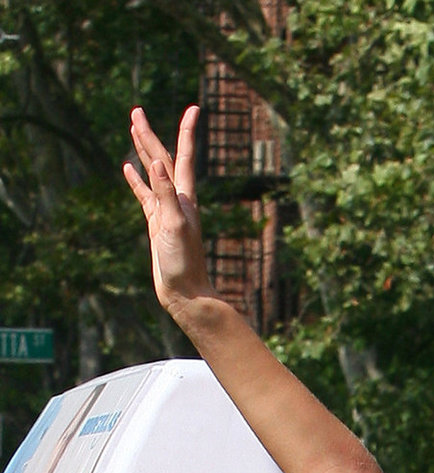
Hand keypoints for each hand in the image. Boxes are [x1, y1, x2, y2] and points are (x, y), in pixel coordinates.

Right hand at [123, 106, 214, 315]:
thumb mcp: (174, 226)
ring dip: (143, 151)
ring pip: (152, 174)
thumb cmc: (184, 263)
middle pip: (162, 159)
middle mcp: (177, 200)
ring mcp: (165, 211)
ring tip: (134, 129)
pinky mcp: (156, 224)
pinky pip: (144, 195)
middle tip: (136, 111)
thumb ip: (166, 195)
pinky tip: (128, 168)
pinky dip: (137, 180)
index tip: (193, 108)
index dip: (187, 132)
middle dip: (150, 135)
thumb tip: (155, 164)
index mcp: (185, 197)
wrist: (184, 292)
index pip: (184, 157)